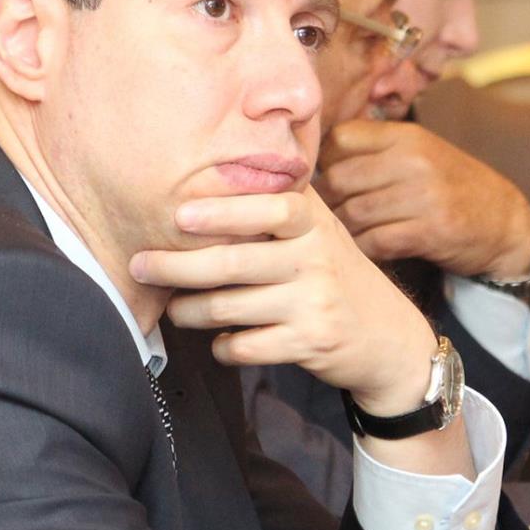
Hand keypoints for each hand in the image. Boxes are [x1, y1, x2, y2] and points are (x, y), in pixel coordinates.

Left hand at [131, 187, 435, 414]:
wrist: (389, 338)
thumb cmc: (336, 278)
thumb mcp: (321, 233)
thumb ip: (279, 207)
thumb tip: (204, 182)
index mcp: (314, 224)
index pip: (271, 206)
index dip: (223, 210)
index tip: (180, 215)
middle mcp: (317, 259)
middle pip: (233, 261)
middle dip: (177, 265)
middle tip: (139, 264)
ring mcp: (314, 302)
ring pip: (230, 307)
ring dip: (190, 311)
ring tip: (174, 308)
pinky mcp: (310, 343)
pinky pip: (245, 346)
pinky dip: (222, 347)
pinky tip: (220, 342)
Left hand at [317, 120, 529, 277]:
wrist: (504, 222)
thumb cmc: (453, 188)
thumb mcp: (421, 153)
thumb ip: (377, 151)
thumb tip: (316, 163)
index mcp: (407, 136)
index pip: (340, 138)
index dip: (324, 161)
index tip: (326, 179)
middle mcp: (414, 161)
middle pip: (338, 178)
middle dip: (326, 201)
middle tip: (327, 214)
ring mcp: (424, 196)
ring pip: (352, 213)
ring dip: (341, 229)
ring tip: (342, 234)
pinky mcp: (430, 231)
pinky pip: (374, 242)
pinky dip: (361, 249)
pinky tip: (363, 250)